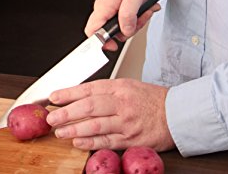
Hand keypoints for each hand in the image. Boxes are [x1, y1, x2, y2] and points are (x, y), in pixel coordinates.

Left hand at [47, 78, 174, 151]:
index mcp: (119, 87)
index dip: (69, 93)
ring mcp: (126, 122)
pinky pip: (106, 141)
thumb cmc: (151, 99)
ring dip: (74, 129)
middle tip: (51, 116)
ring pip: (95, 125)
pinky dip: (90, 143)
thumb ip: (106, 90)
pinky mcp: (130, 139)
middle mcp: (121, 103)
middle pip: (89, 107)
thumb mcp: (128, 85)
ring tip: (60, 131)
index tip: (54, 97)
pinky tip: (77, 143)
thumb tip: (80, 96)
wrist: (176, 113)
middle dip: (67, 112)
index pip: (89, 88)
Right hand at [86, 0, 157, 50]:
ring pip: (120, 23)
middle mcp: (103, 7)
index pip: (92, 32)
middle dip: (130, 28)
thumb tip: (125, 32)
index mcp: (104, 6)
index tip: (113, 46)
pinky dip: (136, 13)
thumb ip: (129, 16)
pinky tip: (143, 5)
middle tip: (142, 17)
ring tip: (145, 8)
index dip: (100, 43)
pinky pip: (124, 15)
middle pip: (111, 30)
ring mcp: (109, 5)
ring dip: (136, 19)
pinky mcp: (116, 3)